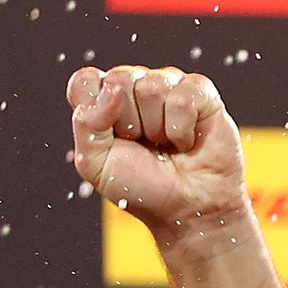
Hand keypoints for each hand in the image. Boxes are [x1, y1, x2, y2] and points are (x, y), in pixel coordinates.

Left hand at [66, 65, 249, 234]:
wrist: (190, 208)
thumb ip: (86, 123)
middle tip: (144, 145)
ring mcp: (169, 86)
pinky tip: (186, 141)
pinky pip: (183, 98)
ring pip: (152, 87)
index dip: (96, 109)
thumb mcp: (96, 164)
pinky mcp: (201, 93)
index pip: (86, 80)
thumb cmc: (144, 187)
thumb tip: (111, 89)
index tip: (112, 138)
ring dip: (158, 128)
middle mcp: (135, 88)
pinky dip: (182, 129)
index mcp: (104, 101)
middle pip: (119, 79)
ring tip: (166, 144)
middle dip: (130, 122)